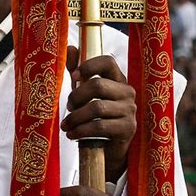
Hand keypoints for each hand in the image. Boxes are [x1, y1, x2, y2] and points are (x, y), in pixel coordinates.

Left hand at [61, 45, 136, 182]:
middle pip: (98, 85)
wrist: (110, 147)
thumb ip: (78, 72)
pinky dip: (81, 130)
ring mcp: (130, 110)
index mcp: (118, 79)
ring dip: (75, 117)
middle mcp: (127, 92)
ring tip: (66, 125)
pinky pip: (100, 127)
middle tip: (68, 107)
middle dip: (76, 96)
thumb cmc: (97, 116)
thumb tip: (70, 47)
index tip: (74, 76)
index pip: (108, 61)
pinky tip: (72, 134)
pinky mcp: (127, 129)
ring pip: (96, 108)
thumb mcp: (86, 93)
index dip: (89, 65)